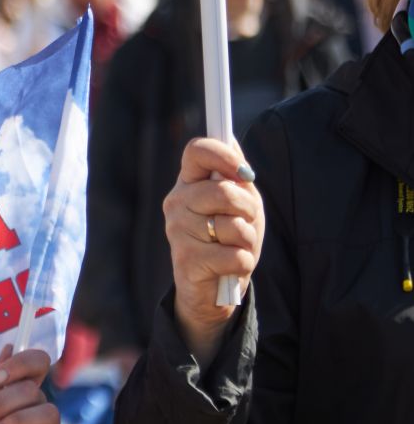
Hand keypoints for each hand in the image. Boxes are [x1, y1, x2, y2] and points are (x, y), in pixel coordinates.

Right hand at [162, 138, 261, 360]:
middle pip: (222, 192)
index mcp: (188, 183)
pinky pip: (234, 255)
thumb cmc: (229, 238)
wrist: (215, 287)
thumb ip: (234, 175)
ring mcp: (177, 231)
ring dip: (247, 240)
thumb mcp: (239, 204)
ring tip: (235, 247)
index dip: (224, 155)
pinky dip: (243, 263)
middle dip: (248, 209)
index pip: (197, 150)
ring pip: (232, 226)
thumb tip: (230, 137)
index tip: (244, 173)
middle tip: (246, 222)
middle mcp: (176, 203)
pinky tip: (230, 266)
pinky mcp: (186, 261)